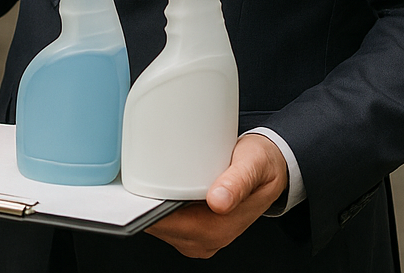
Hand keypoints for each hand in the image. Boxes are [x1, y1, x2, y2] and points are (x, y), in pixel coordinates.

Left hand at [144, 133, 289, 258]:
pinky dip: (158, 203)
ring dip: (149, 203)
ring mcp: (200, 237)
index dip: (145, 208)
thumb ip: (238, 182)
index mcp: (218, 229)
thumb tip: (218, 201)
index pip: (166, 225)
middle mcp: (207, 239)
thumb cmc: (261, 166)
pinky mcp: (195, 229)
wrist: (270, 169)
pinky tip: (159, 184)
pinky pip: (166, 220)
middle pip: (157, 226)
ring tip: (149, 174)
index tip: (132, 186)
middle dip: (142, 202)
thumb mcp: (253, 165)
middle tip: (137, 170)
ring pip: (159, 224)